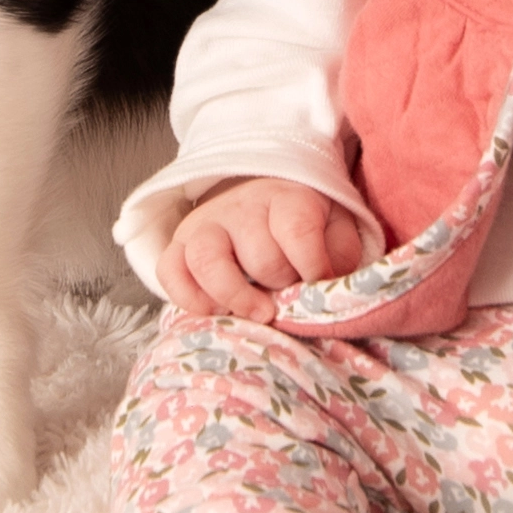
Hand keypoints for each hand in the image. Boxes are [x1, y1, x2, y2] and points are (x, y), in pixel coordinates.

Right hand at [157, 178, 367, 320]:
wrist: (260, 201)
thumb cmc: (304, 228)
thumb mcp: (336, 229)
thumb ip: (342, 254)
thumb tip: (329, 286)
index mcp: (287, 198)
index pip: (298, 231)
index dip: (314, 267)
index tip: (320, 284)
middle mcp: (242, 206)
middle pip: (260, 256)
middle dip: (281, 285)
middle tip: (291, 292)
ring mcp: (206, 225)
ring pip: (208, 260)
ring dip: (235, 296)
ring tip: (258, 314)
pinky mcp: (179, 246)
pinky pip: (170, 271)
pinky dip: (188, 298)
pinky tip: (216, 311)